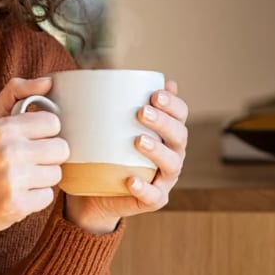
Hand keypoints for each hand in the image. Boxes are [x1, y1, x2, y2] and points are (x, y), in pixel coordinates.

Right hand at [0, 77, 68, 272]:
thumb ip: (16, 93)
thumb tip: (48, 81)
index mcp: (2, 128)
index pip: (53, 123)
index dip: (45, 132)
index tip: (30, 139)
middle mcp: (8, 151)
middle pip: (61, 149)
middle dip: (48, 156)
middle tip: (27, 161)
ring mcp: (13, 180)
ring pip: (57, 174)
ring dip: (42, 178)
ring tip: (20, 179)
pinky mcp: (17, 205)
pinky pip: (48, 197)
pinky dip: (35, 198)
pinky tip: (17, 195)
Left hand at [64, 80, 188, 234]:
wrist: (94, 194)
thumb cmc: (104, 151)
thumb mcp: (107, 125)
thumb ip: (113, 102)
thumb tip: (107, 73)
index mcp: (166, 133)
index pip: (180, 114)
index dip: (173, 103)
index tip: (155, 93)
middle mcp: (172, 154)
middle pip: (179, 136)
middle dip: (164, 122)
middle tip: (142, 112)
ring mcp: (164, 179)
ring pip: (172, 164)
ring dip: (158, 151)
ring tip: (138, 141)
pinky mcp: (153, 200)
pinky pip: (154, 196)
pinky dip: (144, 188)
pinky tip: (131, 180)